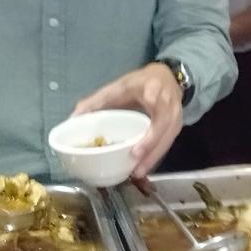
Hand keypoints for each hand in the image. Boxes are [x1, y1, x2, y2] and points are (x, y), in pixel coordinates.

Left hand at [74, 63, 182, 177]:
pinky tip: (144, 167)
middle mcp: (167, 101)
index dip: (152, 102)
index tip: (143, 121)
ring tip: (138, 172)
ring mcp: (176, 114)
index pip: (155, 95)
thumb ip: (97, 101)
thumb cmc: (139, 84)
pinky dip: (156, 156)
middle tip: (135, 159)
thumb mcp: (119, 86)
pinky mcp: (177, 126)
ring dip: (154, 155)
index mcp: (151, 87)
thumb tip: (73, 118)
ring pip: (168, 137)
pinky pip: (168, 143)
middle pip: (163, 123)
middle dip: (151, 143)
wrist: (167, 78)